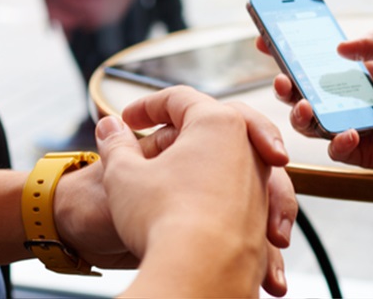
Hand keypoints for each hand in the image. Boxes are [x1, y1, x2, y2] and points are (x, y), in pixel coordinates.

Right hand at [94, 87, 294, 296]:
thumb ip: (115, 145)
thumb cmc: (165, 218)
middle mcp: (248, 148)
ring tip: (175, 180)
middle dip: (188, 127)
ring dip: (207, 165)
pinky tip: (198, 213)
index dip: (147, 105)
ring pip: (236, 160)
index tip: (127, 120)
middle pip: (219, 121)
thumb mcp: (123, 175)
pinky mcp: (262, 218)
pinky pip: (243, 198)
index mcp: (217, 123)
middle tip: (161, 135)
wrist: (201, 273)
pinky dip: (221, 200)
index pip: (180, 98)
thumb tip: (109, 128)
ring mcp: (259, 184)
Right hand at [257, 32, 372, 169]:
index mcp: (365, 72)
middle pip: (308, 93)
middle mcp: (357, 100)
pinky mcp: (369, 153)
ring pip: (315, 124)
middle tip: (284, 81)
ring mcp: (360, 127)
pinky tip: (347, 133)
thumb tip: (340, 48)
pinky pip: (340, 150)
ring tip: (306, 108)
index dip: (290, 52)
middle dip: (288, 87)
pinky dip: (337, 141)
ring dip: (303, 116)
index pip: (319, 60)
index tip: (266, 43)